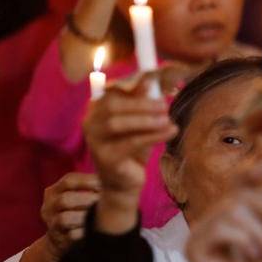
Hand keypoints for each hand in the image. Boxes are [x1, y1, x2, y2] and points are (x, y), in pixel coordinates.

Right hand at [40, 172, 100, 258]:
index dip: (88, 181)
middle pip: (65, 199)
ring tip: (99, 216)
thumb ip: (88, 187)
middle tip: (104, 202)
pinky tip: (92, 229)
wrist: (60, 239)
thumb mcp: (76, 197)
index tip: (105, 184)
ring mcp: (50, 221)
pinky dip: (83, 231)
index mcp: (53, 191)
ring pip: (65, 218)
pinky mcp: (57, 237)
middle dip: (87, 200)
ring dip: (85, 216)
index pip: (68, 180)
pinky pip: (70, 234)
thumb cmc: (76, 212)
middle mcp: (48, 205)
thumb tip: (114, 175)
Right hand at [83, 83, 176, 232]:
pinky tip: (171, 131)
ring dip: (146, 120)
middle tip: (165, 105)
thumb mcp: (140, 120)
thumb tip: (152, 77)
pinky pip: (130, 142)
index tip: (155, 77)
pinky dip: (153, 135)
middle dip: (141, 103)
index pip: (112, 89)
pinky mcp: (105, 158)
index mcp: (96, 108)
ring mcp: (94, 141)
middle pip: (112, 104)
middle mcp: (89, 122)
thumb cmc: (132, 148)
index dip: (133, 82)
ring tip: (168, 120)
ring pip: (117, 123)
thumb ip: (144, 100)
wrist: (124, 183)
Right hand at [187, 164, 261, 261]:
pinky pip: (221, 228)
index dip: (255, 173)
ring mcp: (201, 233)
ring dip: (260, 233)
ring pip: (231, 210)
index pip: (238, 185)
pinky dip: (244, 241)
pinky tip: (250, 258)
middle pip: (239, 194)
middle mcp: (214, 221)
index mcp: (233, 218)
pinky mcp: (194, 247)